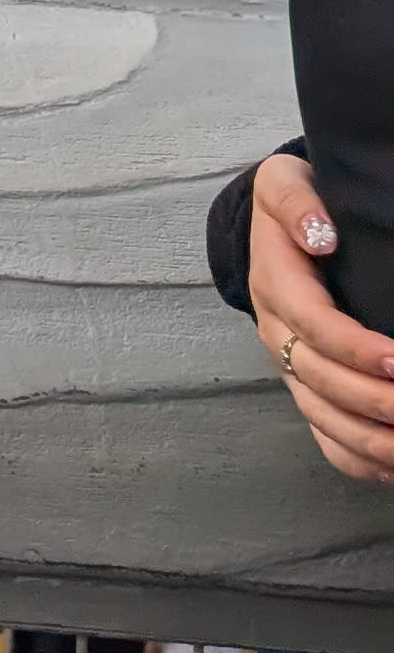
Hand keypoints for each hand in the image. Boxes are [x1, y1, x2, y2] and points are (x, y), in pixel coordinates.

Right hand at [248, 152, 393, 484]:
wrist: (271, 226)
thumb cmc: (291, 204)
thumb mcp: (283, 182)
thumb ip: (297, 203)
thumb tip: (321, 234)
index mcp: (275, 284)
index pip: (314, 326)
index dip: (355, 349)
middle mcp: (276, 331)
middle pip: (319, 379)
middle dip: (372, 401)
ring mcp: (287, 363)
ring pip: (320, 415)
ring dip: (367, 439)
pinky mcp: (302, 383)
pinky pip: (320, 432)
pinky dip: (353, 457)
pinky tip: (390, 470)